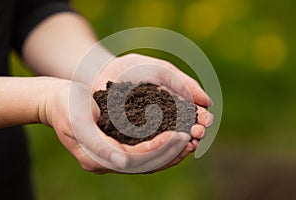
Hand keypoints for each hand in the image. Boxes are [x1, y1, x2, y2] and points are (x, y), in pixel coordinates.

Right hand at [40, 78, 197, 173]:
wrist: (57, 100)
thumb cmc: (65, 105)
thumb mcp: (77, 121)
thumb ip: (97, 144)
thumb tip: (123, 163)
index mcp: (96, 158)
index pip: (135, 159)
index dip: (159, 149)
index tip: (180, 135)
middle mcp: (107, 162)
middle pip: (145, 164)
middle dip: (171, 153)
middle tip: (193, 140)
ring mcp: (112, 157)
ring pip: (147, 160)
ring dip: (170, 152)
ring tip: (191, 141)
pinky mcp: (118, 148)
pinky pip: (144, 151)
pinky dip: (161, 146)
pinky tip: (175, 137)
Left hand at [90, 53, 213, 172]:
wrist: (105, 72)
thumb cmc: (135, 68)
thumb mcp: (163, 71)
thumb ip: (184, 83)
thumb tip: (208, 102)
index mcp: (174, 105)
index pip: (193, 116)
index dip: (201, 119)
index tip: (206, 121)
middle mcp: (164, 120)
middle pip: (184, 131)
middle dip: (194, 133)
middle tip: (198, 133)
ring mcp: (149, 131)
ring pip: (169, 142)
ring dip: (181, 144)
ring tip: (189, 143)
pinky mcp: (133, 138)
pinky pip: (149, 146)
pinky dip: (160, 149)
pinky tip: (167, 148)